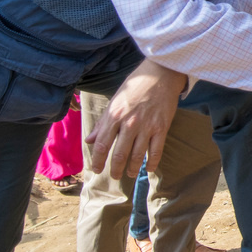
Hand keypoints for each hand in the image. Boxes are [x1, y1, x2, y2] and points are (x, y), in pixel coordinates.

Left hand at [85, 60, 184, 178]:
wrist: (161, 75)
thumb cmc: (135, 86)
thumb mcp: (114, 101)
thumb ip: (102, 123)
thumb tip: (89, 140)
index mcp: (114, 116)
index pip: (102, 144)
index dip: (98, 160)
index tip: (96, 169)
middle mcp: (129, 123)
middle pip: (119, 154)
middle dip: (115, 169)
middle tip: (114, 176)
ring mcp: (146, 127)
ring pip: (136, 156)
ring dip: (131, 168)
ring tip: (128, 174)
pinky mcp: (162, 128)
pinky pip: (156, 151)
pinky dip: (151, 163)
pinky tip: (148, 168)